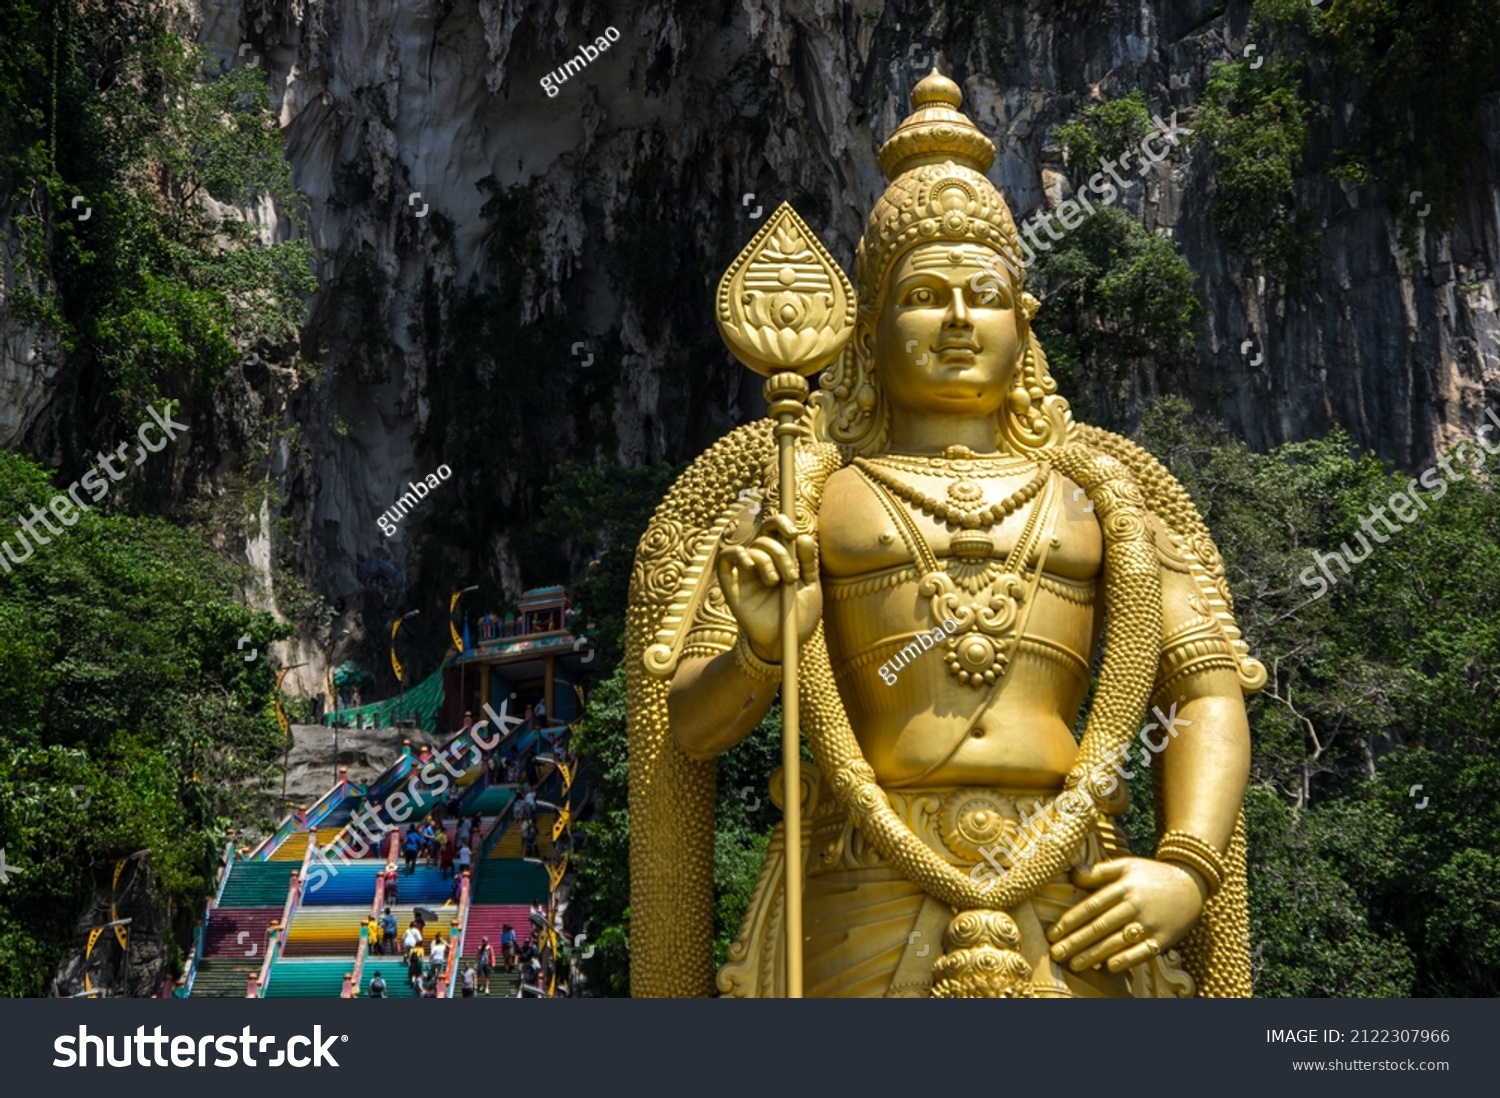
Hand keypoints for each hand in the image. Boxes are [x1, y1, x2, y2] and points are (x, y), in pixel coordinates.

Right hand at [717, 513, 820, 661]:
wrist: (785, 643)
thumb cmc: (799, 616)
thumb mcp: (811, 587)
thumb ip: (808, 561)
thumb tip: (803, 536)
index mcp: (781, 558)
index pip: (775, 529)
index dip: (781, 522)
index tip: (793, 533)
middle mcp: (762, 561)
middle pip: (764, 537)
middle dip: (781, 552)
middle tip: (791, 575)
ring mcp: (746, 573)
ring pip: (751, 548)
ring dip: (767, 561)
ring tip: (776, 583)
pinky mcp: (732, 585)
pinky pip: (725, 558)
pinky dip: (737, 555)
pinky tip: (750, 567)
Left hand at [1046, 857, 1205, 973]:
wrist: (1192, 883)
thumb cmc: (1152, 875)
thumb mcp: (1127, 865)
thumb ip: (1100, 871)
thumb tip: (1072, 875)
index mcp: (1124, 886)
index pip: (1092, 906)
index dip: (1070, 921)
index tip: (1052, 933)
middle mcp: (1135, 905)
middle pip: (1100, 926)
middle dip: (1076, 942)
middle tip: (1056, 954)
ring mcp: (1150, 923)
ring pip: (1117, 941)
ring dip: (1094, 954)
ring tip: (1074, 964)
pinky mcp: (1164, 938)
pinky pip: (1143, 951)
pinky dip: (1126, 959)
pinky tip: (1108, 967)